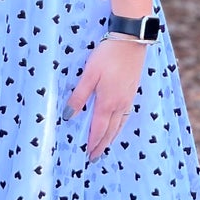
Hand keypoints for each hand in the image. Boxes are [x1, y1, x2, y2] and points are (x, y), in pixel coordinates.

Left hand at [67, 38, 146, 158]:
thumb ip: (78, 96)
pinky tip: (117, 126)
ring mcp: (128, 99)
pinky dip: (119, 127)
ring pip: (119, 125)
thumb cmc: (107, 55)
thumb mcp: (89, 74)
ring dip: (111, 138)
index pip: (98, 129)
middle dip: (102, 145)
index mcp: (107, 102)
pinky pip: (125, 117)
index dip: (93, 143)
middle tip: (94, 158)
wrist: (131, 42)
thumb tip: (67, 115)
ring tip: (104, 147)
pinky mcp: (132, 92)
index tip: (88, 155)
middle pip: (110, 131)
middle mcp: (120, 104)